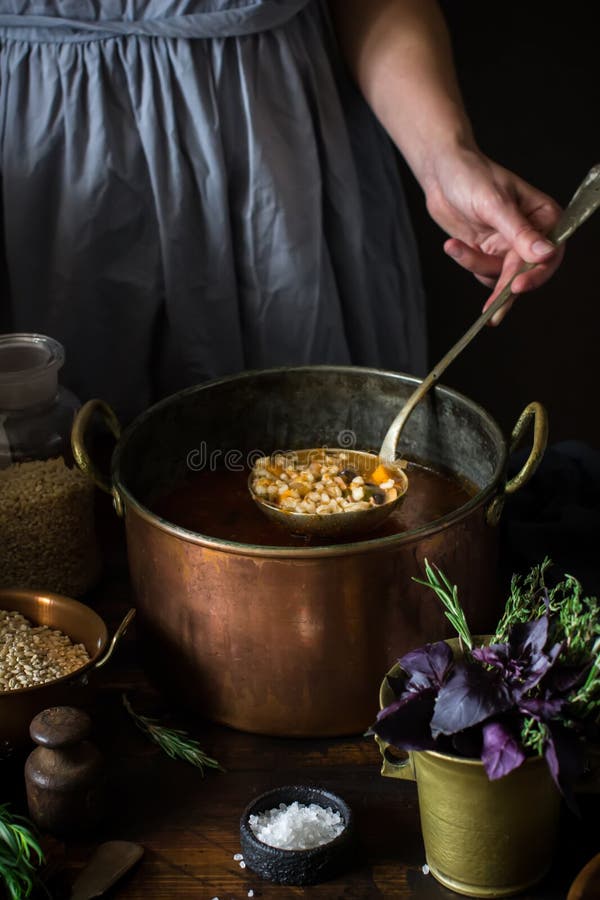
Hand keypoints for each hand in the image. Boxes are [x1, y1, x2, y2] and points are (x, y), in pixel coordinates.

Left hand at [423, 148, 563, 323]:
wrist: (441, 174)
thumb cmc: (471, 176)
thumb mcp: (494, 204)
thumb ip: (519, 232)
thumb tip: (546, 254)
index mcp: (544, 216)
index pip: (551, 254)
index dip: (536, 274)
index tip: (517, 287)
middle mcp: (531, 234)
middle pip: (525, 273)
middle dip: (503, 287)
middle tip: (491, 311)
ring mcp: (509, 246)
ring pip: (500, 277)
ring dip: (476, 266)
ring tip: (455, 246)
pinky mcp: (489, 253)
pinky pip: (483, 272)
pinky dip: (468, 263)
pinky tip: (453, 246)